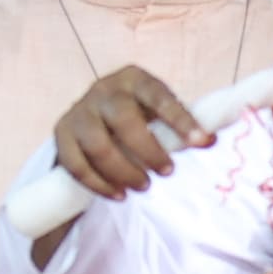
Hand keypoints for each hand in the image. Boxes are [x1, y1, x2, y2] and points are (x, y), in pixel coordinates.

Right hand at [48, 64, 209, 201]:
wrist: (92, 117)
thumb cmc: (136, 116)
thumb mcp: (157, 111)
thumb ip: (181, 124)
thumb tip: (211, 139)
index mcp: (133, 79)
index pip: (159, 96)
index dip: (180, 119)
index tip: (202, 142)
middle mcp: (103, 89)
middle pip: (123, 119)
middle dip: (148, 150)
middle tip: (167, 172)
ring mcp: (79, 111)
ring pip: (97, 144)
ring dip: (123, 171)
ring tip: (142, 186)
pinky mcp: (62, 133)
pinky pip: (76, 164)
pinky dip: (98, 184)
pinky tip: (117, 195)